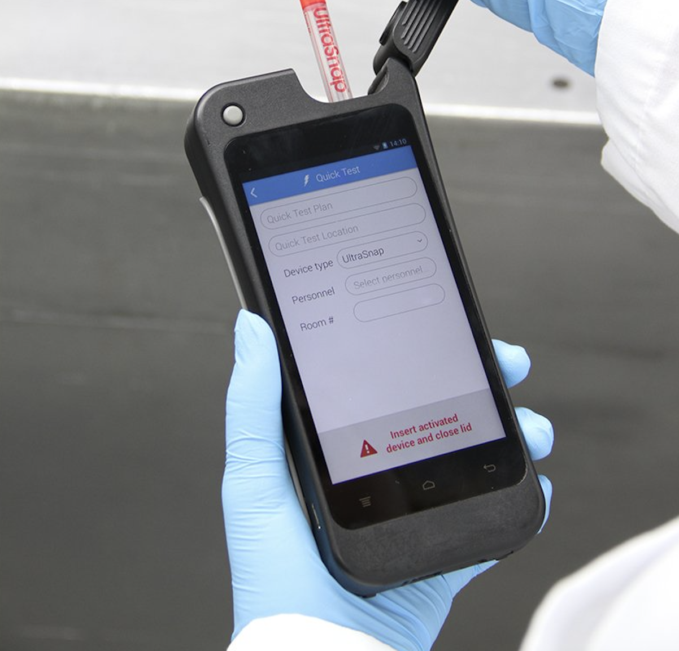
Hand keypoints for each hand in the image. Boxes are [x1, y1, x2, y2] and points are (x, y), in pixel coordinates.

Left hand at [223, 310, 552, 650]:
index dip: (425, 353)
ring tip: (531, 431)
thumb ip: (254, 405)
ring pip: (476, 459)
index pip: (389, 383)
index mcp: (340, 449)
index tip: (453, 330)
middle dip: (483, 383)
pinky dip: (522, 499)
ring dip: (514, 435)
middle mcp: (382, 476)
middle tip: (507, 366)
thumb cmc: (275, 579)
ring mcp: (417, 517)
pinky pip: (493, 522)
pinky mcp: (444, 558)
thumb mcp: (255, 481)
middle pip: (443, 411)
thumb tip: (253, 328)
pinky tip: (537, 481)